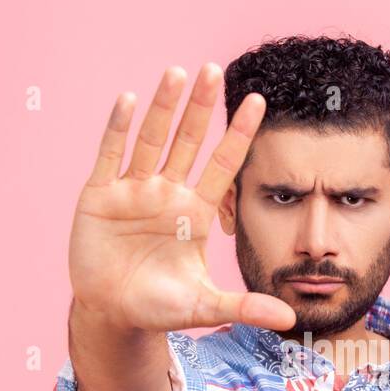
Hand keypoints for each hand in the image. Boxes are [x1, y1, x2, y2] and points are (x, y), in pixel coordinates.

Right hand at [67, 63, 295, 334]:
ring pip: (151, 140)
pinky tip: (129, 100)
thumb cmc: (160, 306)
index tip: (258, 101)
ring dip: (162, 107)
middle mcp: (166, 193)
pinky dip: (118, 129)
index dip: (238, 134)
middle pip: (187, 142)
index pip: (223, 164)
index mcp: (195, 212)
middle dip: (199, 107)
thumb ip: (244, 306)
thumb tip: (290, 320)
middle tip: (213, 70)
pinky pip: (110, 156)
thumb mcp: (204, 306)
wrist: (113, 315)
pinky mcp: (100, 197)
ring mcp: (133, 191)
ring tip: (176, 72)